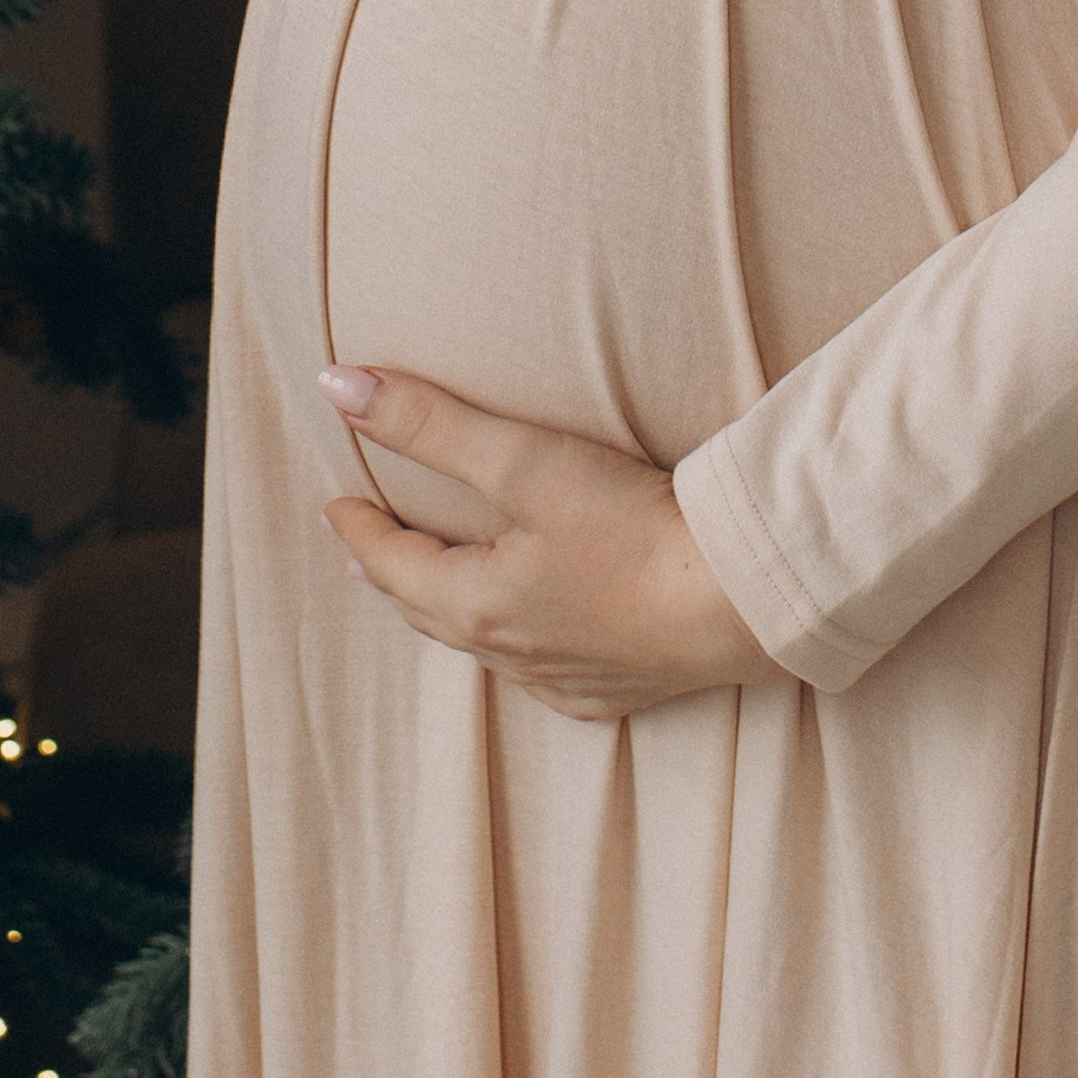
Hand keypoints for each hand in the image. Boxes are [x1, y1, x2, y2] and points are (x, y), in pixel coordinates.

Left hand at [318, 364, 765, 717]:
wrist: (741, 601)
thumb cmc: (633, 530)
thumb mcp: (524, 461)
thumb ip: (430, 424)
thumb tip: (337, 387)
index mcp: (476, 603)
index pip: (393, 563)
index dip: (360, 531)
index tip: (336, 506)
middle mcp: (511, 653)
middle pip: (430, 612)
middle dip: (396, 577)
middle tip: (368, 553)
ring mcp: (565, 679)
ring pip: (486, 646)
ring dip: (453, 613)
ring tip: (438, 593)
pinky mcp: (618, 690)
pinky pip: (546, 675)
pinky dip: (520, 648)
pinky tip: (533, 641)